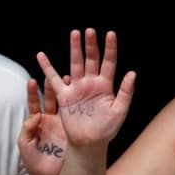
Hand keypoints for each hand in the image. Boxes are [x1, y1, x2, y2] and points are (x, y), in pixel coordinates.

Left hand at [17, 76, 68, 174]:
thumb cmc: (33, 162)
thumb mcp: (24, 145)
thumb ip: (26, 129)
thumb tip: (35, 115)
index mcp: (36, 122)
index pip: (33, 103)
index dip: (32, 92)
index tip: (31, 81)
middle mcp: (49, 120)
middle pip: (49, 99)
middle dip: (49, 86)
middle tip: (51, 76)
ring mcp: (60, 124)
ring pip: (62, 104)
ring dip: (64, 91)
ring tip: (68, 79)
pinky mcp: (70, 130)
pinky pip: (72, 115)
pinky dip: (74, 104)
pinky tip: (77, 94)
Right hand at [35, 29, 135, 148]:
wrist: (90, 143)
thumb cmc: (106, 129)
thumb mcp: (120, 111)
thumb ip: (126, 92)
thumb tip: (132, 73)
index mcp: (106, 85)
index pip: (109, 62)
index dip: (110, 48)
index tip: (111, 34)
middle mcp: (91, 83)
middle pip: (91, 59)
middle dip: (90, 45)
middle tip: (89, 31)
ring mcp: (77, 88)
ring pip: (75, 64)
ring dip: (75, 49)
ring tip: (75, 34)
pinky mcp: (65, 96)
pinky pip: (54, 79)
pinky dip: (47, 68)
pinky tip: (42, 56)